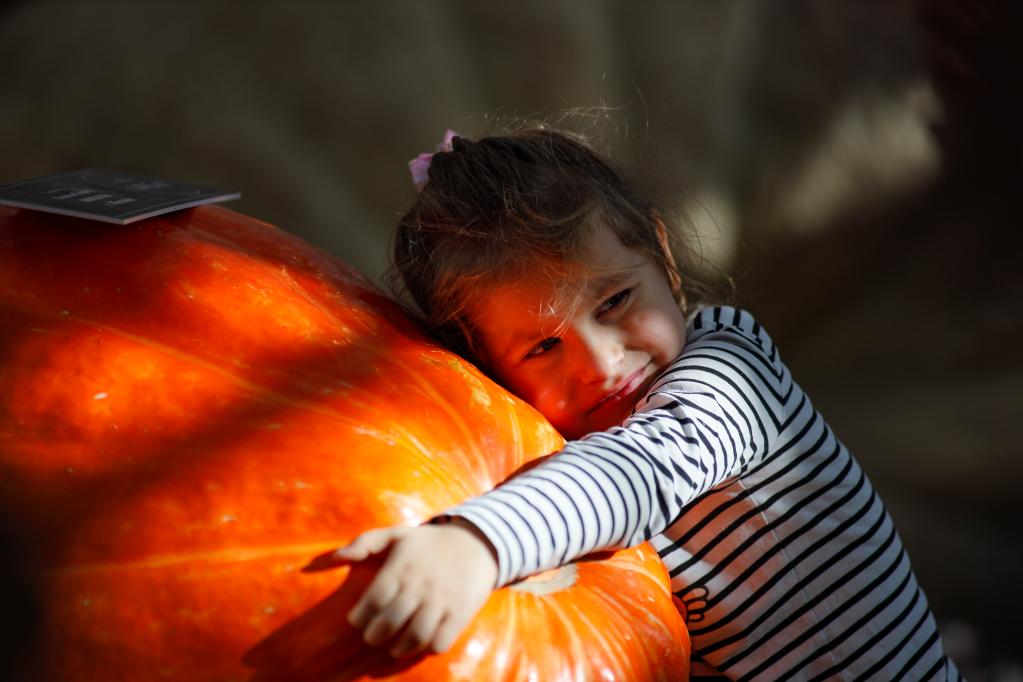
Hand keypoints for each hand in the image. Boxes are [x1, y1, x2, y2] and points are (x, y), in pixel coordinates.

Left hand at [308, 518, 498, 657]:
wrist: (475, 543)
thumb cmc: (428, 542)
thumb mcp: (396, 534)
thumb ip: (364, 543)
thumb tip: (336, 558)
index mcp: (401, 567)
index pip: (373, 600)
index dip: (360, 616)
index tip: (357, 620)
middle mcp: (419, 585)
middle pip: (390, 621)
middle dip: (375, 635)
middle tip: (372, 636)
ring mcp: (441, 601)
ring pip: (414, 636)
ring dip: (399, 647)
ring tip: (393, 646)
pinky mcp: (460, 613)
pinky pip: (441, 641)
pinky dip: (428, 648)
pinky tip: (421, 642)